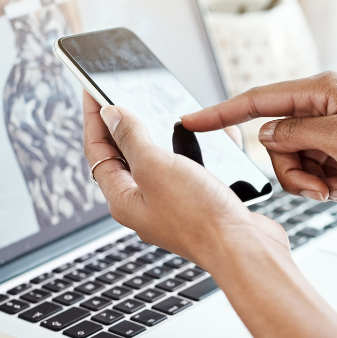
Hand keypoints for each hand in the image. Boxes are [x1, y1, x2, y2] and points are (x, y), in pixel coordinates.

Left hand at [81, 92, 287, 269]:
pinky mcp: (200, 204)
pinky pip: (191, 168)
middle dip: (125, 123)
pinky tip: (208, 135)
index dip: (93, 117)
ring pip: (160, 161)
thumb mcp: (155, 167)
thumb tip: (111, 114)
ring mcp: (172, 205)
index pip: (97, 151)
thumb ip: (131, 138)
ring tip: (163, 108)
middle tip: (122, 93)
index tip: (91, 88)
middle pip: (125, 156)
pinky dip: (197, 147)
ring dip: (164, 133)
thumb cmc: (199, 216)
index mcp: (124, 200)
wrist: (244, 249)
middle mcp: (144, 204)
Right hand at [182, 71, 336, 207]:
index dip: (221, 112)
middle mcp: (323, 104)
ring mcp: (331, 128)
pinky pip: (311, 171)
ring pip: (291, 161)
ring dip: (311, 183)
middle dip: (292, 171)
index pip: (257, 100)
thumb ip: (295, 134)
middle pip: (274, 141)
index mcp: (321, 90)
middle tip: (322, 185)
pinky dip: (325, 186)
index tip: (191, 121)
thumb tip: (264, 134)